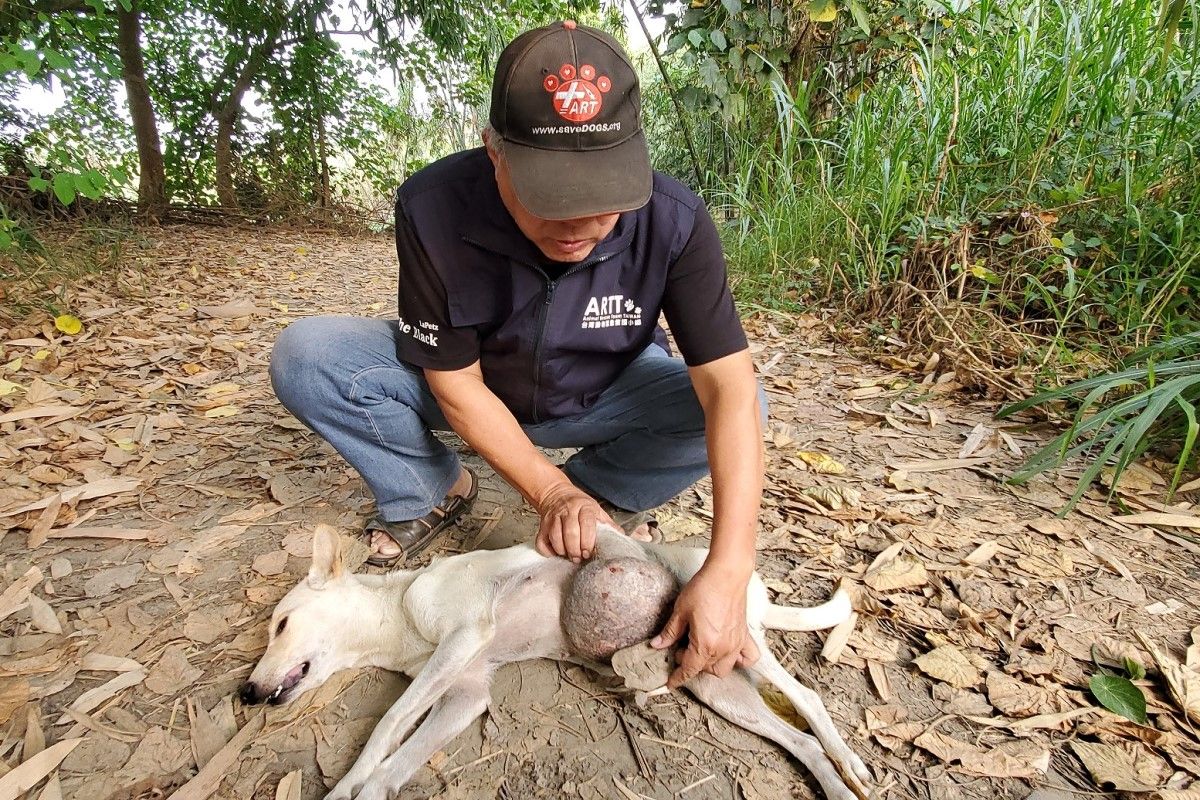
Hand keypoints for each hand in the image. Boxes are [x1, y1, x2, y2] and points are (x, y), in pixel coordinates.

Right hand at [533, 483, 615, 561]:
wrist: (556, 493)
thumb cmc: (579, 504)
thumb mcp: (596, 509)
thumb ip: (607, 523)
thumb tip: (622, 536)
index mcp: (584, 507)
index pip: (586, 523)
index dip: (588, 540)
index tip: (589, 552)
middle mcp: (567, 511)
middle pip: (570, 533)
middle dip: (575, 550)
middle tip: (579, 558)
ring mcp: (553, 518)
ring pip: (555, 538)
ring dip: (563, 551)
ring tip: (569, 556)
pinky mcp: (542, 525)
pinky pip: (541, 542)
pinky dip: (547, 551)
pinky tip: (555, 553)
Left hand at [651, 565, 759, 688]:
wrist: (727, 574)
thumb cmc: (704, 588)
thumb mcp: (681, 611)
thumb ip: (670, 632)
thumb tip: (657, 644)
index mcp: (705, 645)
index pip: (689, 669)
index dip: (678, 678)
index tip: (671, 682)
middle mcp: (723, 649)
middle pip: (705, 670)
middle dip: (691, 664)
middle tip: (681, 647)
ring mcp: (736, 644)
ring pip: (723, 668)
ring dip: (711, 665)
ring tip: (701, 650)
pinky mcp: (745, 636)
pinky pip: (748, 658)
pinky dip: (739, 661)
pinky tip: (728, 653)